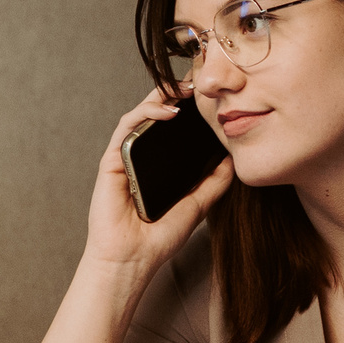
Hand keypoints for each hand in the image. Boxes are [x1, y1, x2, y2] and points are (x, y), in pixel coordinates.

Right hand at [81, 88, 234, 275]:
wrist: (132, 260)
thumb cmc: (158, 238)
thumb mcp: (196, 206)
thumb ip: (213, 185)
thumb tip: (232, 161)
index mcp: (157, 166)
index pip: (171, 130)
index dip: (187, 109)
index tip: (208, 98)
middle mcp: (139, 157)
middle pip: (154, 116)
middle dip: (173, 94)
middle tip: (196, 82)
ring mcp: (124, 157)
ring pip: (140, 115)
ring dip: (160, 96)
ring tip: (184, 89)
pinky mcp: (111, 161)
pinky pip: (126, 128)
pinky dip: (145, 114)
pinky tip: (167, 112)